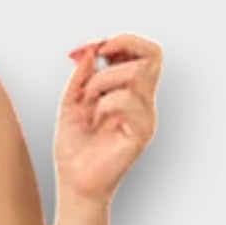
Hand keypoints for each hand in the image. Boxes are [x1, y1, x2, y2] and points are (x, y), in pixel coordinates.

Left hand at [54, 33, 162, 207]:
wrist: (73, 184)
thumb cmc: (74, 149)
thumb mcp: (72, 102)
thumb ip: (82, 75)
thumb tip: (92, 50)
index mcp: (131, 93)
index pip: (145, 53)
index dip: (122, 41)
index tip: (94, 48)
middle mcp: (143, 102)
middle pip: (154, 54)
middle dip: (121, 45)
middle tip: (96, 58)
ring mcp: (145, 117)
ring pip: (138, 72)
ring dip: (103, 79)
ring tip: (87, 99)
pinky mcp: (141, 134)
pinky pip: (128, 100)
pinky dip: (105, 102)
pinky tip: (94, 118)